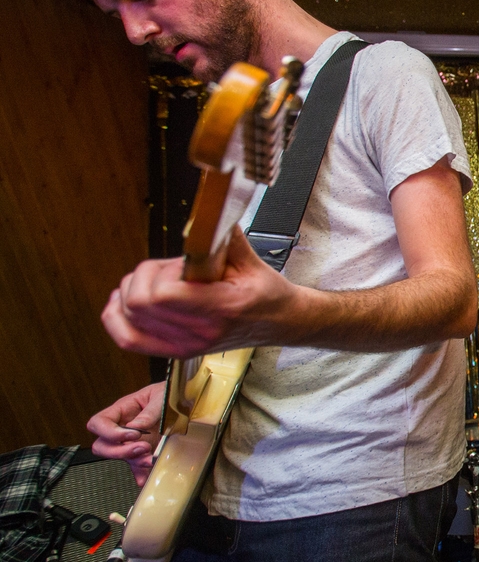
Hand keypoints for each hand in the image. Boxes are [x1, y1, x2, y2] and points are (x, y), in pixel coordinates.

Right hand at [87, 382, 164, 485]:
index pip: (98, 423)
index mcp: (122, 410)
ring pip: (120, 458)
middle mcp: (122, 428)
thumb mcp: (161, 396)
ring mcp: (131, 442)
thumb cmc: (169, 393)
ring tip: (151, 458)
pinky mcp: (143, 452)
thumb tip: (135, 426)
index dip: (109, 432)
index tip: (132, 434)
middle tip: (142, 447)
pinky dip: (141, 474)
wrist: (185, 400)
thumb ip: (149, 412)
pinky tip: (147, 477)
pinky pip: (137, 467)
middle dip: (119, 451)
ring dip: (134, 461)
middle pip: (102, 446)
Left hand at [101, 228, 297, 357]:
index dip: (158, 272)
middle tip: (168, 271)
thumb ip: (225, 236)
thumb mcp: (252, 261)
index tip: (178, 264)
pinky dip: (117, 317)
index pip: (161, 296)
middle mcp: (200, 332)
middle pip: (138, 304)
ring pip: (127, 318)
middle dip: (145, 277)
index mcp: (220, 308)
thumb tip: (210, 211)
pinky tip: (126, 302)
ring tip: (156, 284)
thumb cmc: (268, 294)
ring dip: (133, 293)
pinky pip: (127, 338)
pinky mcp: (176, 350)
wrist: (280, 323)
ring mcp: (186, 344)